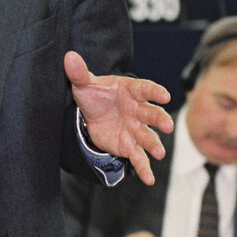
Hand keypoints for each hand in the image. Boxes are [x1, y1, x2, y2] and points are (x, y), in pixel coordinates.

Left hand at [65, 51, 172, 184]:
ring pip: (148, 137)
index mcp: (131, 90)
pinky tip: (149, 180)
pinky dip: (144, 169)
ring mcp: (136, 128)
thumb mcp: (84, 84)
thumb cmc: (94, 95)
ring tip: (159, 154)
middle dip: (160, 119)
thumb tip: (69, 56)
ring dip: (155, 145)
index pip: (145, 89)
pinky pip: (139, 158)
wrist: (91, 115)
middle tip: (168, 126)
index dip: (155, 92)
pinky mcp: (129, 145)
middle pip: (152, 114)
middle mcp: (138, 110)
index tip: (165, 95)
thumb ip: (78, 72)